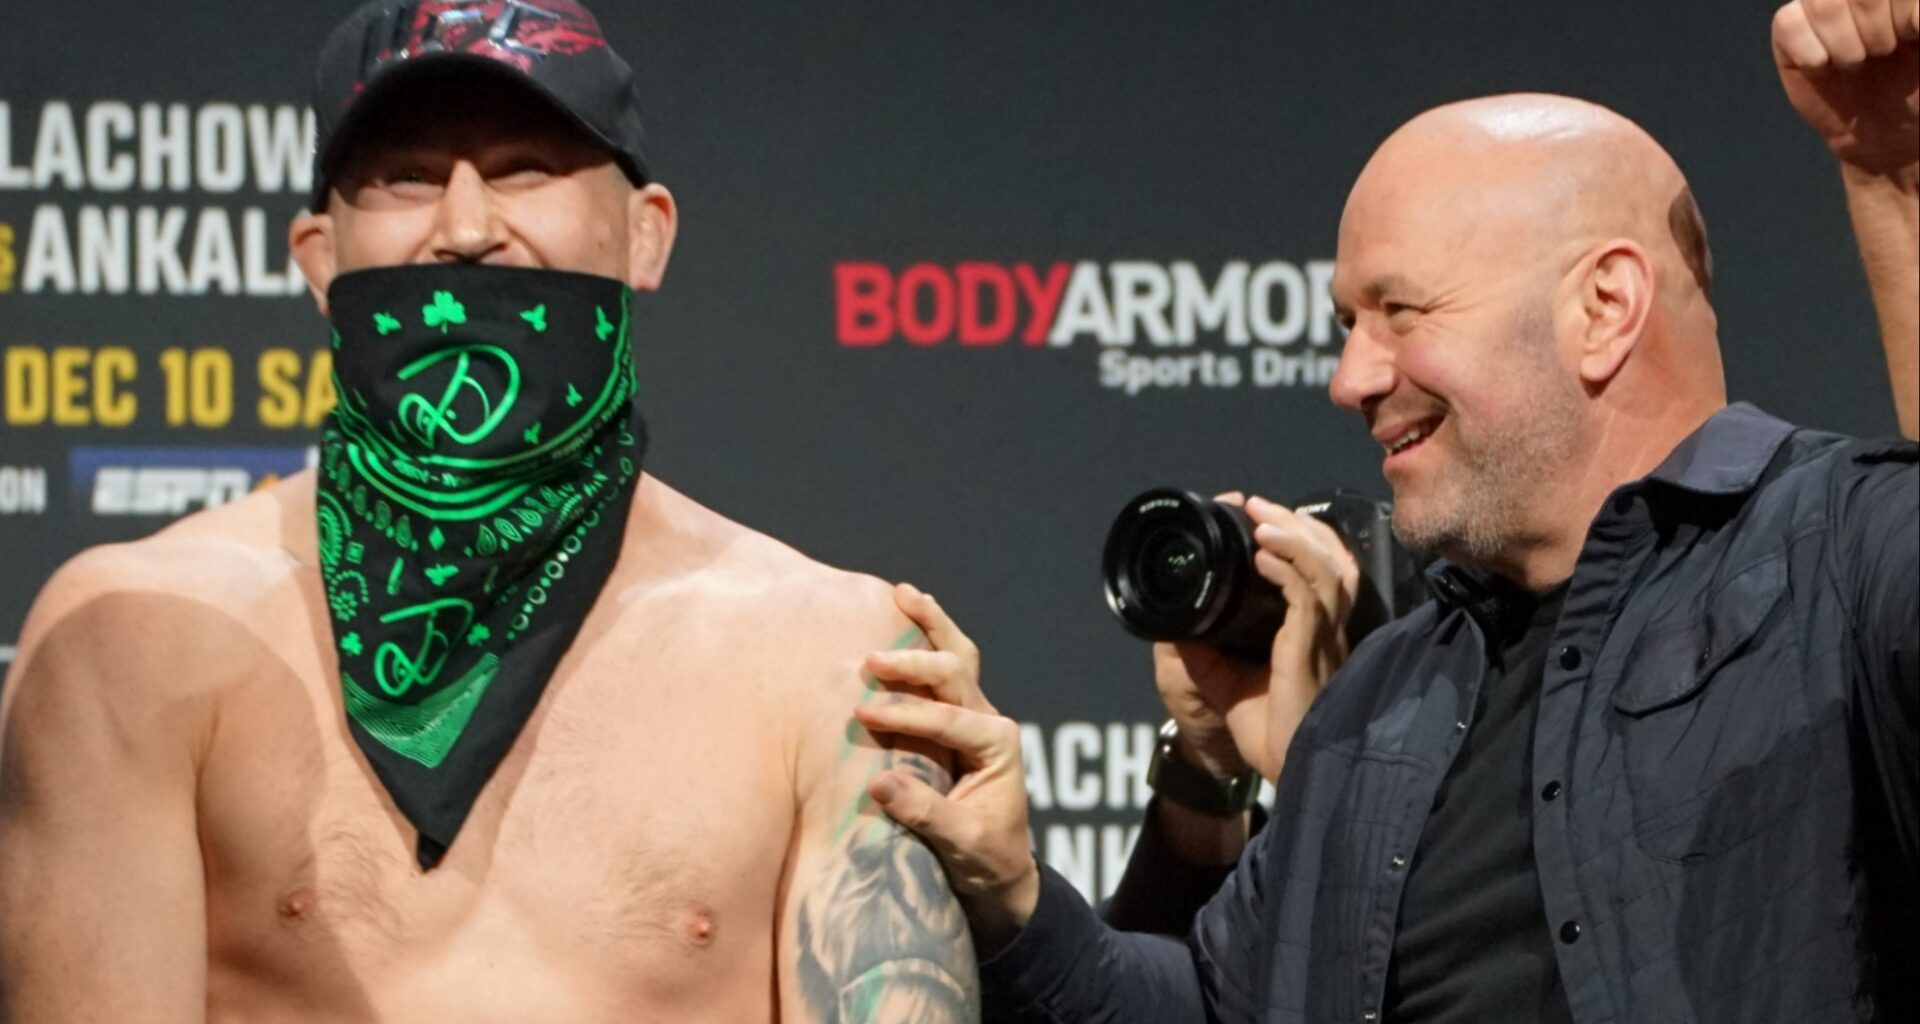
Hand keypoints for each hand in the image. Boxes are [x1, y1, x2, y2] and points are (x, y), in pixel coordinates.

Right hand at [855, 583, 1039, 948]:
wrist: (1000, 869)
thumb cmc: (985, 858)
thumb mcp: (961, 843)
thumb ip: (925, 813)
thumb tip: (878, 782)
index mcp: (999, 746)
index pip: (947, 719)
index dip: (905, 714)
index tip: (862, 715)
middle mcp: (991, 721)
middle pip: (954, 673)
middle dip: (912, 663)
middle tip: (869, 662)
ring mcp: (976, 715)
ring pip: (958, 656)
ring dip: (931, 624)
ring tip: (902, 593)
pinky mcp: (957, 718)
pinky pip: (949, 668)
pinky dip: (930, 636)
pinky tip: (906, 613)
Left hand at [1157, 495, 1358, 781]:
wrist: (1283, 772)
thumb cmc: (1265, 733)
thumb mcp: (1220, 680)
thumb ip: (1202, 647)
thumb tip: (1173, 619)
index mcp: (1311, 630)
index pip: (1318, 566)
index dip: (1296, 534)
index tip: (1257, 512)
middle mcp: (1325, 629)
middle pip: (1332, 557)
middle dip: (1296, 522)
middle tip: (1256, 504)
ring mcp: (1324, 639)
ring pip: (1327, 569)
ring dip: (1293, 537)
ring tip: (1261, 518)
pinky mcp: (1312, 653)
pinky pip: (1309, 599)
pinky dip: (1288, 569)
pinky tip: (1264, 555)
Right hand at [1773, 0, 1918, 174]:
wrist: (1884, 126)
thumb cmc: (1915, 85)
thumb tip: (1915, 15)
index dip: (1905, 19)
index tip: (1913, 37)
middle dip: (1878, 34)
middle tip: (1883, 52)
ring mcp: (1818, 4)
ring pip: (1824, 6)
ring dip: (1845, 47)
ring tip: (1855, 62)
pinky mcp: (1789, 26)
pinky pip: (1789, 24)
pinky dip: (1810, 54)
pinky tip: (1823, 66)